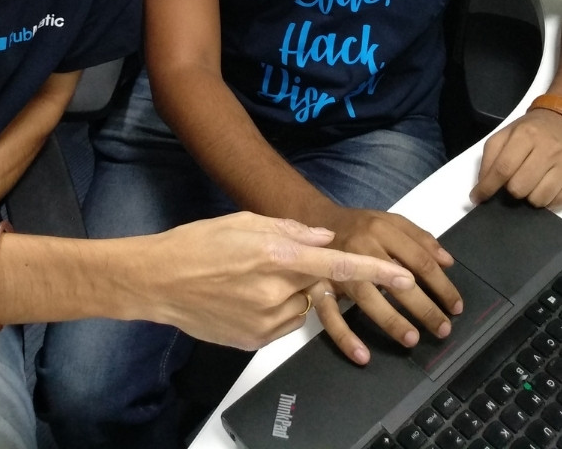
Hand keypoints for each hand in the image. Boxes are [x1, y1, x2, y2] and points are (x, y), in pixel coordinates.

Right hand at [141, 211, 414, 350]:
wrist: (159, 280)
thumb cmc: (198, 244)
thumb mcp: (245, 222)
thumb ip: (291, 229)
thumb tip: (324, 238)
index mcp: (276, 255)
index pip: (338, 267)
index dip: (375, 273)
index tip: (403, 277)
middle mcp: (275, 291)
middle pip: (316, 286)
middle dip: (305, 274)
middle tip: (268, 261)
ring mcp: (265, 321)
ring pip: (300, 307)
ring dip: (289, 293)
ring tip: (249, 279)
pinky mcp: (255, 341)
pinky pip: (282, 324)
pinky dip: (274, 310)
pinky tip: (243, 296)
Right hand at [309, 207, 462, 364]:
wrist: (314, 219)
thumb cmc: (359, 224)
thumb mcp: (390, 220)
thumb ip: (420, 237)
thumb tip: (448, 262)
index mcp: (382, 229)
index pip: (419, 259)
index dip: (441, 285)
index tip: (456, 306)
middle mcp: (361, 247)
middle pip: (396, 279)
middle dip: (423, 307)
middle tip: (442, 328)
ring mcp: (337, 267)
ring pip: (366, 297)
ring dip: (391, 320)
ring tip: (412, 339)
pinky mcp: (317, 285)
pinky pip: (329, 314)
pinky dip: (344, 336)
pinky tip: (363, 356)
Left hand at [471, 109, 561, 206]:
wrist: (558, 122)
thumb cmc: (528, 130)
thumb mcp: (504, 134)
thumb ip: (490, 157)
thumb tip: (483, 184)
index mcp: (525, 136)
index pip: (503, 168)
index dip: (488, 187)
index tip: (477, 197)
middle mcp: (546, 150)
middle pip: (519, 187)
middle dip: (509, 189)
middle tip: (512, 180)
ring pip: (537, 199)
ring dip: (527, 196)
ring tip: (528, 183)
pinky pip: (554, 202)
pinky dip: (544, 200)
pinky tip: (540, 187)